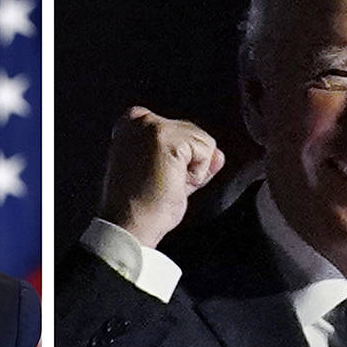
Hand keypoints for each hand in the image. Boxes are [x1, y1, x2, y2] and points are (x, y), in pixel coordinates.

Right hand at [100, 106, 224, 247]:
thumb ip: (190, 159)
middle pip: (194, 133)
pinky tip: (171, 183)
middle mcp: (139, 120)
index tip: (155, 178)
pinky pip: (206, 150)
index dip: (180, 160)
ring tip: (165, 183)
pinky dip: (197, 174)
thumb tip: (218, 155)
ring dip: (192, 170)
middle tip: (161, 184)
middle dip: (187, 164)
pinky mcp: (166, 137)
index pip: (181, 132)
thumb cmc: (141, 208)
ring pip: (202, 141)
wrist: (129, 226)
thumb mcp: (166, 174)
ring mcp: (151, 127)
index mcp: (132, 125)